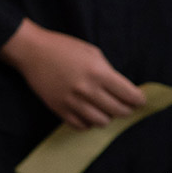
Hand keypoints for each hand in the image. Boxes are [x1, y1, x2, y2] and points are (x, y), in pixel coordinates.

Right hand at [0, 20, 146, 129]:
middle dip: (127, 109)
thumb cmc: (63, 47)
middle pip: (118, 111)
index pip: (129, 95)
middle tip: (126, 106)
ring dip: (108, 117)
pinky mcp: (59, 109)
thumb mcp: (91, 52)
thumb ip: (107, 71)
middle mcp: (87, 90)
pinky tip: (89, 113)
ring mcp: (72, 102)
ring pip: (101, 121)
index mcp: (98, 72)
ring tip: (105, 109)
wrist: (31, 51)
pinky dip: (89, 122)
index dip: (139, 100)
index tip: (140, 101)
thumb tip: (121, 89)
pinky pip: (81, 125)